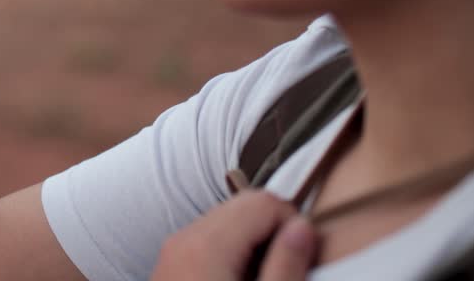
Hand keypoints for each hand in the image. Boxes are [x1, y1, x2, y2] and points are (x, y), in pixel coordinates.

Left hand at [150, 191, 317, 280]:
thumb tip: (303, 226)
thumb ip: (285, 265)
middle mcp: (185, 238)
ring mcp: (173, 249)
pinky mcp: (169, 262)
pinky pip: (209, 239)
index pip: (263, 201)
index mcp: (207, 245)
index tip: (303, 255)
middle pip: (243, 205)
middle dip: (272, 229)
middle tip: (284, 267)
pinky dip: (231, 251)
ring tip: (263, 276)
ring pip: (227, 222)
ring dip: (253, 241)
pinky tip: (240, 280)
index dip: (293, 223)